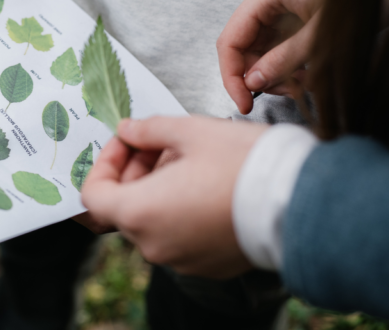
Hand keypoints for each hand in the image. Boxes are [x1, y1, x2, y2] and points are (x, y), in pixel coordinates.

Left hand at [82, 117, 266, 278]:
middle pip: (124, 206)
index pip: (93, 196)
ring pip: (152, 220)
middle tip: (159, 142)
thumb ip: (148, 130)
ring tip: (188, 158)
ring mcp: (181, 260)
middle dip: (134, 170)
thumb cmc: (243, 164)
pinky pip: (178, 235)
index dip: (104, 164)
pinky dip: (179, 209)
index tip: (126, 142)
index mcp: (140, 214)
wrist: (301, 201)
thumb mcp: (190, 131)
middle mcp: (154, 245)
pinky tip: (204, 183)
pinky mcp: (207, 265)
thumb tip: (127, 129)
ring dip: (157, 188)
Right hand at [216, 0, 327, 113]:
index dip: (232, 75)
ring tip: (304, 84)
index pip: (230, 40)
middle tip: (282, 94)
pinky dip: (290, 68)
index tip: (243, 102)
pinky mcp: (292, 19)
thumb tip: (254, 82)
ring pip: (261, 53)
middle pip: (244, 49)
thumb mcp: (323, 34)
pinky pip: (279, 50)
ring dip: (278, 75)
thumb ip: (285, 59)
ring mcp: (279, 9)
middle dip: (261, 76)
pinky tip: (308, 75)